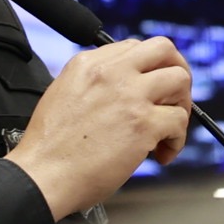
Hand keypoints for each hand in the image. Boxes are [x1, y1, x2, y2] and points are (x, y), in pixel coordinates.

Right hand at [7, 36, 191, 215]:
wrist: (42, 175)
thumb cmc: (49, 149)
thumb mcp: (64, 95)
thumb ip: (94, 85)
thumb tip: (124, 92)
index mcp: (89, 63)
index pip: (135, 48)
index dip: (150, 69)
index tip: (151, 89)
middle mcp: (112, 72)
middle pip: (164, 49)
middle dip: (177, 72)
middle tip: (174, 99)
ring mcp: (130, 96)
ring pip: (180, 80)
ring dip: (182, 106)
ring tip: (168, 130)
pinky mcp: (143, 124)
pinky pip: (179, 121)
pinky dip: (177, 140)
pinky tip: (163, 153)